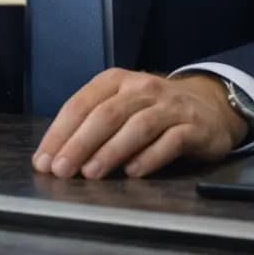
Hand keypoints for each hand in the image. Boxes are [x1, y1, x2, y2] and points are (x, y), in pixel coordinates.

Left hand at [31, 70, 247, 179]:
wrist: (210, 105)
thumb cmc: (152, 110)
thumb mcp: (120, 106)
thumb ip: (91, 125)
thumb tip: (56, 156)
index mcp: (115, 81)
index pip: (80, 104)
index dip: (60, 133)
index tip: (44, 161)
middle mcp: (141, 88)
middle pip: (106, 115)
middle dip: (79, 144)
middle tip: (61, 170)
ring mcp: (170, 106)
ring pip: (136, 127)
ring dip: (110, 151)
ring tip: (91, 173)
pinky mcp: (194, 126)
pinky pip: (171, 141)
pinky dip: (150, 157)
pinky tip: (133, 173)